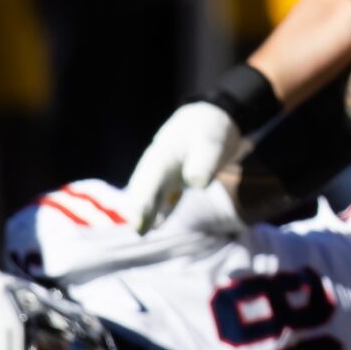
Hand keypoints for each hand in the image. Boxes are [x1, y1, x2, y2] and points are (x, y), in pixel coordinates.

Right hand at [123, 101, 248, 231]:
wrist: (210, 119)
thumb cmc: (209, 130)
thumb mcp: (211, 141)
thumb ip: (204, 161)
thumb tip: (197, 183)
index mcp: (162, 156)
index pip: (149, 182)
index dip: (143, 203)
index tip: (140, 224)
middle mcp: (157, 167)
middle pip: (144, 190)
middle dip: (139, 210)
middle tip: (139, 230)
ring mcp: (163, 174)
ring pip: (150, 194)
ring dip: (146, 212)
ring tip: (143, 230)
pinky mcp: (172, 181)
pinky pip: (161, 197)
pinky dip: (158, 209)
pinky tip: (157, 224)